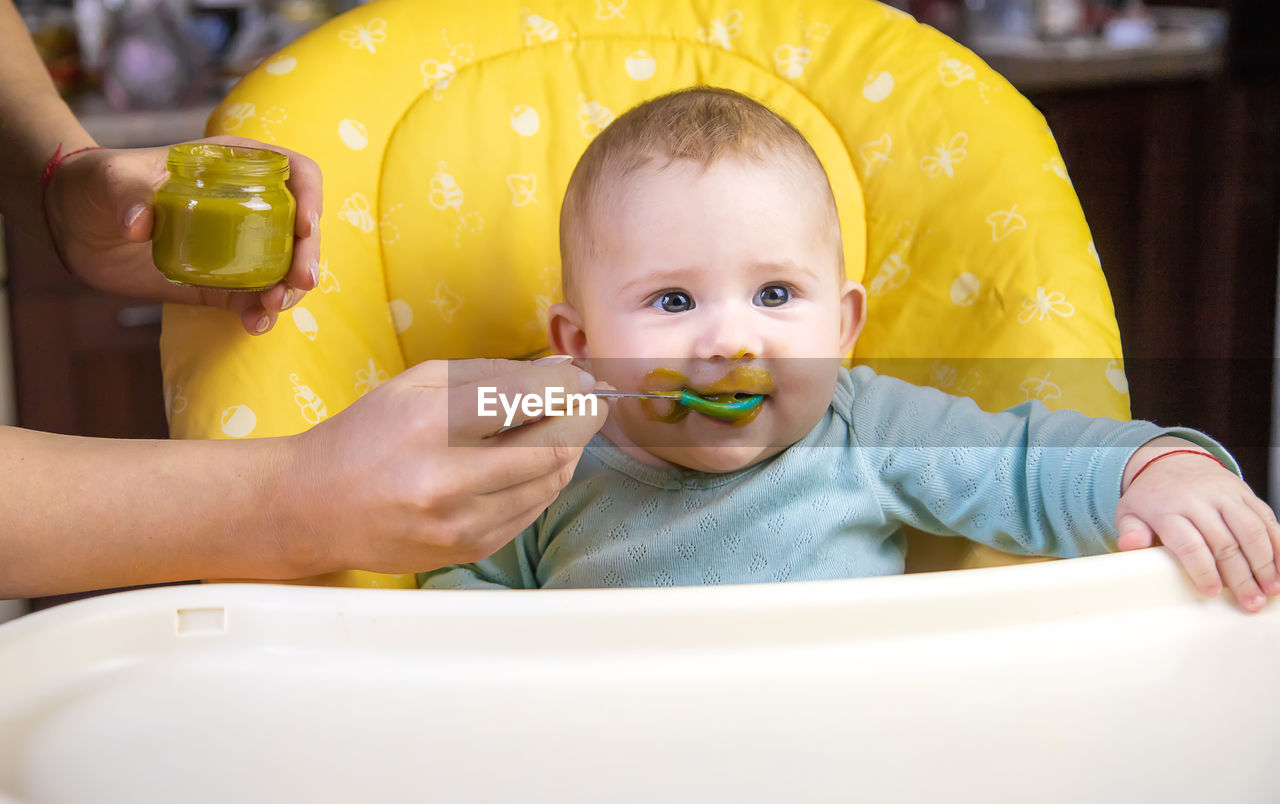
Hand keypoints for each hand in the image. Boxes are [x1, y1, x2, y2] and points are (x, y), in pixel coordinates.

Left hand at [42, 135, 321, 334]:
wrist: (75, 225)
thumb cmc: (98, 185)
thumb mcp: (112, 179)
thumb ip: (126, 191)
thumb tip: (139, 222)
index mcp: (236, 167)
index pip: (295, 173)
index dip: (310, 197)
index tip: (304, 228)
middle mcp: (248, 206)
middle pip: (301, 228)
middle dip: (308, 256)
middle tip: (299, 281)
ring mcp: (238, 247)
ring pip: (285, 268)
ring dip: (290, 290)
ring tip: (271, 307)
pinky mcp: (221, 282)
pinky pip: (253, 299)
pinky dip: (261, 314)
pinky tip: (255, 325)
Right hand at [284, 357, 612, 573]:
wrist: (314, 507)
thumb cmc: (366, 436)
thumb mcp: (415, 385)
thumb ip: (488, 375)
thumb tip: (554, 375)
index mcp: (430, 425)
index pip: (525, 400)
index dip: (567, 387)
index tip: (581, 378)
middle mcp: (448, 480)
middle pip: (551, 446)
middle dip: (583, 419)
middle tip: (592, 402)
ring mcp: (461, 523)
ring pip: (550, 483)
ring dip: (569, 451)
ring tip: (567, 428)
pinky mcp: (469, 549)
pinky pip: (531, 511)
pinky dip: (545, 483)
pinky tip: (538, 464)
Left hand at [1116, 440, 1279, 611]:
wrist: (1173, 462)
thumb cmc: (1153, 496)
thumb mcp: (1130, 511)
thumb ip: (1131, 531)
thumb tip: (1130, 545)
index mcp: (1169, 508)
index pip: (1188, 542)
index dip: (1202, 569)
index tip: (1212, 591)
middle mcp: (1199, 500)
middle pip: (1224, 542)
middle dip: (1240, 576)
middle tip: (1250, 602)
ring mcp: (1226, 495)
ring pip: (1252, 530)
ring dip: (1265, 564)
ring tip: (1269, 590)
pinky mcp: (1246, 493)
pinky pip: (1267, 519)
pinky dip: (1278, 545)